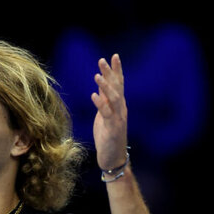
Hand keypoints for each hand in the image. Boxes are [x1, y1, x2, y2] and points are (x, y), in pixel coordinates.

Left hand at [91, 54, 128, 170]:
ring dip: (105, 87)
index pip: (118, 84)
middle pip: (117, 87)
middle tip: (103, 59)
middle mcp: (120, 109)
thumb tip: (100, 87)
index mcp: (118, 105)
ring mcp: (118, 118)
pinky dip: (100, 104)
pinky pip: (107, 114)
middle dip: (111, 73)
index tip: (113, 56)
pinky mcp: (113, 128)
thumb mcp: (104, 115)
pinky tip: (93, 95)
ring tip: (96, 76)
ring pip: (113, 99)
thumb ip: (104, 101)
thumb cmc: (108, 135)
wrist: (113, 157)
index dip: (116, 70)